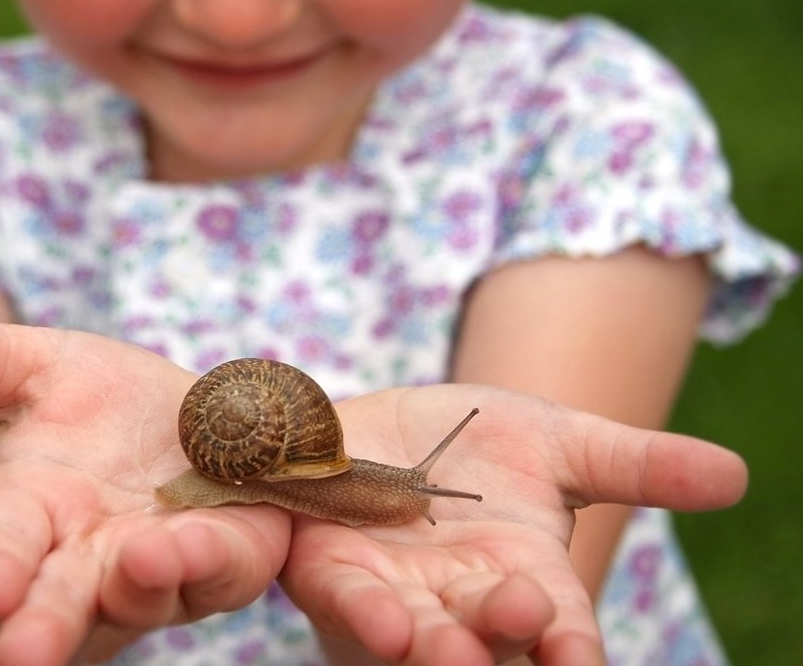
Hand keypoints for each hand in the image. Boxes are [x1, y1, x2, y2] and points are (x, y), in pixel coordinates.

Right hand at [0, 309, 292, 664]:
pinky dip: (214, 558)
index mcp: (32, 509)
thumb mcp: (30, 367)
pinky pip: (224, 565)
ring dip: (148, 581)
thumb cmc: (91, 406)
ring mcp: (161, 561)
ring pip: (151, 587)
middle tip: (25, 654)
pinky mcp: (228, 554)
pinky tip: (205, 544)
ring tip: (143, 562)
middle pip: (65, 596)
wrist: (174, 434)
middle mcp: (91, 552)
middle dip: (46, 623)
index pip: (3, 542)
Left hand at [279, 385, 747, 665]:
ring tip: (430, 644)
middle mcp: (462, 600)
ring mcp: (395, 593)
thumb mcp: (560, 443)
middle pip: (484, 635)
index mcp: (525, 580)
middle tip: (513, 624)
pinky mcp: (333, 571)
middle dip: (495, 636)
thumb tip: (735, 474)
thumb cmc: (479, 446)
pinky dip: (359, 610)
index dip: (568, 644)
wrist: (391, 427)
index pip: (558, 629)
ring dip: (424, 643)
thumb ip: (636, 464)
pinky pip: (342, 598)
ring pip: (411, 632)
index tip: (576, 654)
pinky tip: (376, 617)